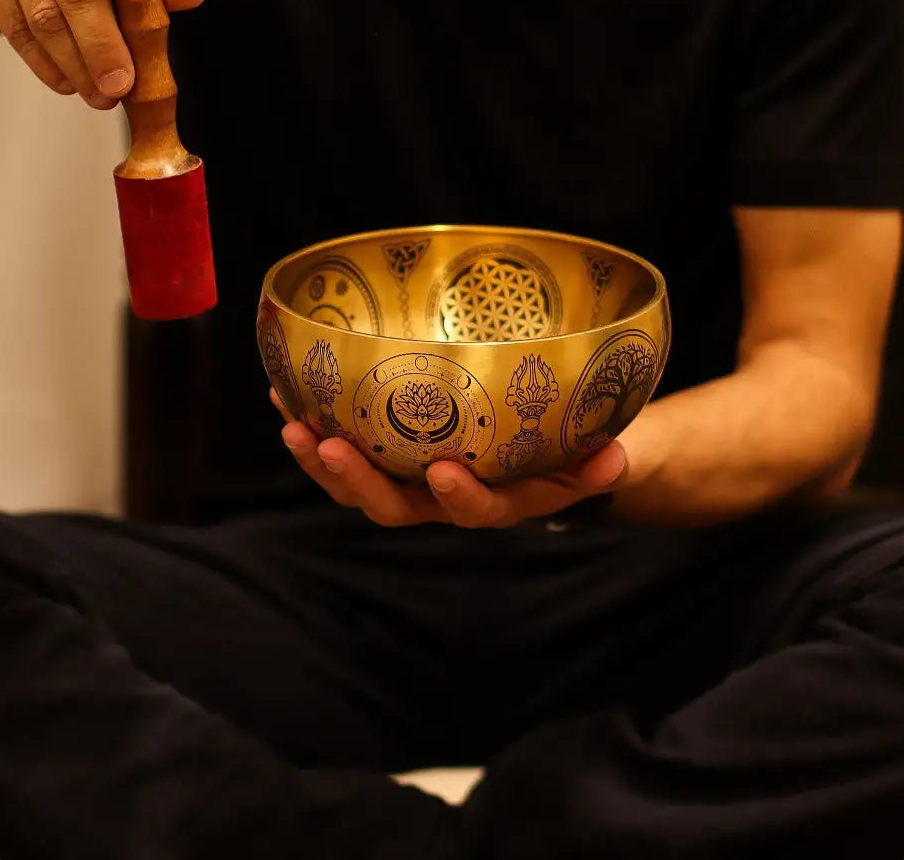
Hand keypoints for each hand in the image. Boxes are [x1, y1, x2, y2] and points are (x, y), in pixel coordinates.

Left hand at [270, 388, 627, 527]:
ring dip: (320, 458)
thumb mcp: (588, 457)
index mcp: (492, 501)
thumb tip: (617, 456)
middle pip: (392, 506)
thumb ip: (598, 462)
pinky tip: (286, 390)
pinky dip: (314, 425)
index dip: (458, 498)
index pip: (474, 511)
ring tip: (292, 423)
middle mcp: (441, 498)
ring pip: (357, 484)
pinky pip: (345, 446)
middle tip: (332, 445)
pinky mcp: (387, 452)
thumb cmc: (561, 450)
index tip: (445, 473)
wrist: (538, 450)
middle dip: (358, 481)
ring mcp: (409, 477)